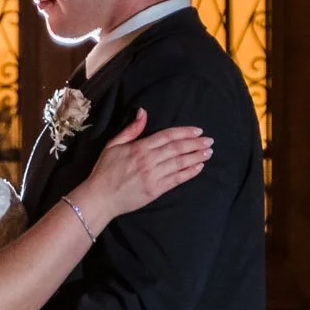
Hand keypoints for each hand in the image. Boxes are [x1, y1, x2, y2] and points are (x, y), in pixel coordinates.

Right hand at [76, 108, 211, 227]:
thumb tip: (143, 111)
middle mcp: (148, 160)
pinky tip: (199, 167)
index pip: (167, 136)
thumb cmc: (105, 170)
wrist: (100, 197)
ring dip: (196, 156)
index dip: (184, 132)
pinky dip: (189, 173)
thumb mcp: (113, 144)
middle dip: (195, 143)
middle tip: (209, 140)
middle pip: (177, 148)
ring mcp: (153, 176)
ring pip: (179, 163)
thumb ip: (131, 129)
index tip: (197, 130)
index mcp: (139, 147)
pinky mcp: (155, 190)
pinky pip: (176, 179)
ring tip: (208, 152)